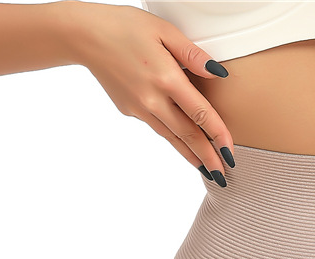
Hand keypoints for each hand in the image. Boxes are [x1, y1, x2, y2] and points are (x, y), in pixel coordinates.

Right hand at [66, 1, 234, 182]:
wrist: (84, 36)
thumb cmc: (125, 26)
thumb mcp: (164, 30)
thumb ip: (193, 54)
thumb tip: (219, 73)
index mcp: (166, 78)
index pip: (201, 114)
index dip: (218, 136)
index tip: (230, 153)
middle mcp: (153, 100)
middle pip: (188, 135)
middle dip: (208, 158)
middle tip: (224, 176)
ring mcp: (140, 109)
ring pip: (173, 138)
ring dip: (192, 156)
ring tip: (208, 171)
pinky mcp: (130, 111)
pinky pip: (158, 128)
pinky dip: (174, 141)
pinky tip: (185, 148)